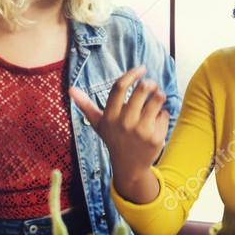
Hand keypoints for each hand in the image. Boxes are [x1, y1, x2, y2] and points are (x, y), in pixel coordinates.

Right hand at [69, 65, 168, 193]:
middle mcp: (125, 122)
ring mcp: (141, 130)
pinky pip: (165, 114)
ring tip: (157, 97)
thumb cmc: (113, 139)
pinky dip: (163, 114)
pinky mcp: (156, 137)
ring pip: (157, 99)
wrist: (129, 166)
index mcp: (110, 116)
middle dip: (150, 83)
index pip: (119, 87)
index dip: (131, 74)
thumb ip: (85, 105)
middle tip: (151, 85)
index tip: (141, 68)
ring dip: (159, 95)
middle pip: (142, 90)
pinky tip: (157, 121)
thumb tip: (70, 89)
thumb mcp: (98, 123)